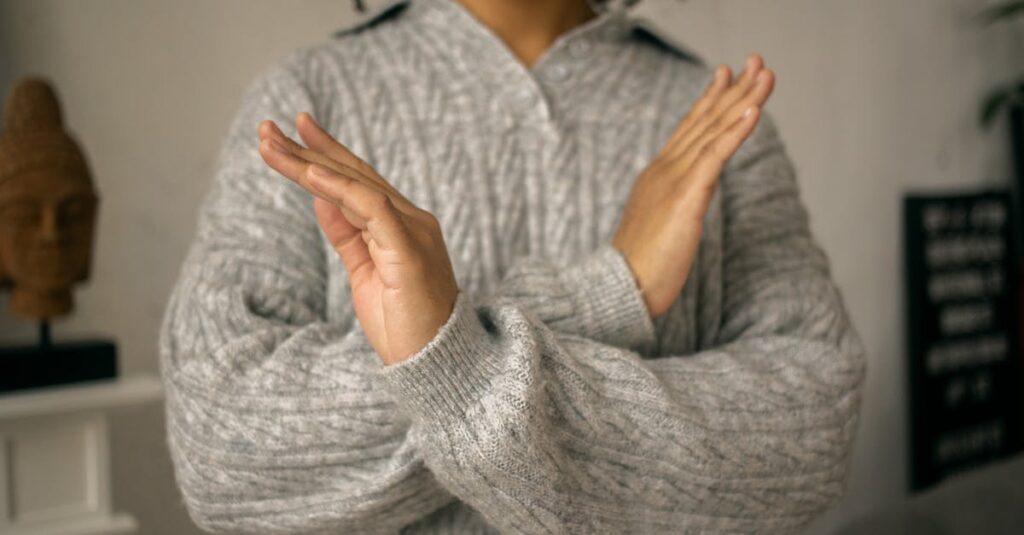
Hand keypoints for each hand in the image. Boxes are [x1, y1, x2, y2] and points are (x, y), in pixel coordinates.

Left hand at [256, 112, 458, 364]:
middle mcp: (411, 220)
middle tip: (266, 128)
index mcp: (401, 226)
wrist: (434, 364)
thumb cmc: (404, 326)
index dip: (326, 153)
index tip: (294, 130)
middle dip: (308, 149)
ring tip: (272, 145)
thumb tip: (321, 198)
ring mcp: (412, 231)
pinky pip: (372, 207)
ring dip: (310, 164)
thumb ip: (348, 234)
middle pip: (353, 175)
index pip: (359, 180)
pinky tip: (309, 175)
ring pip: (356, 184)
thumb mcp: (365, 274)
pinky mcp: (409, 248)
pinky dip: (339, 188)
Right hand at [612, 54, 775, 319]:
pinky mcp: (685, 199)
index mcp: (657, 176)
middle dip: (733, 90)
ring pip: (713, 132)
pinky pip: (714, 158)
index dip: (709, 100)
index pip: (688, 130)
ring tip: (764, 75)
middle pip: (704, 121)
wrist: (620, 289)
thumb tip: (695, 193)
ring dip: (742, 100)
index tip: (726, 75)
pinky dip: (735, 132)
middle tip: (757, 61)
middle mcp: (663, 170)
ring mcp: (673, 182)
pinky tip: (753, 112)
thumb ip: (677, 201)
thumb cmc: (639, 268)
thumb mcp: (661, 225)